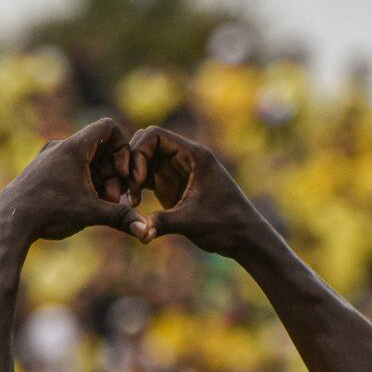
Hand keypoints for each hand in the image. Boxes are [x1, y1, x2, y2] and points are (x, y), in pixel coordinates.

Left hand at [0, 118, 147, 243]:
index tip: (122, 173)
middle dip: (112, 172)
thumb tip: (147, 231)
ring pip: (84, 160)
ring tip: (96, 205)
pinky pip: (69, 169)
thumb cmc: (48, 212)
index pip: (109, 127)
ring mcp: (48, 158)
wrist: (9, 221)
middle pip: (99, 148)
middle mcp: (60, 147)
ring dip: (98, 180)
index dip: (123, 148)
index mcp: (73, 147)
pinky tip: (80, 206)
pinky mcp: (40, 171)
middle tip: (111, 198)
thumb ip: (121, 218)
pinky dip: (82, 183)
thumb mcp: (90, 214)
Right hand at [127, 126, 268, 255]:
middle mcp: (184, 158)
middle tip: (129, 188)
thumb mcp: (193, 222)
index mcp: (194, 155)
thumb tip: (141, 232)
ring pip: (144, 160)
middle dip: (132, 162)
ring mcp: (177, 171)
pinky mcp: (172, 186)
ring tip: (129, 199)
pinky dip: (136, 186)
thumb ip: (165, 223)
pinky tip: (132, 204)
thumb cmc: (226, 224)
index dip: (139, 151)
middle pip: (146, 143)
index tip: (136, 178)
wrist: (242, 237)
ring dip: (132, 175)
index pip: (156, 135)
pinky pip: (147, 176)